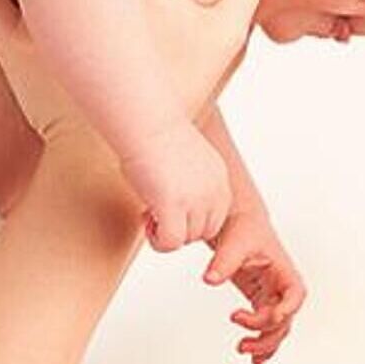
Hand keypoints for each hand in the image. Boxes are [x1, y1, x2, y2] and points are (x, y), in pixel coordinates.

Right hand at [122, 121, 231, 251]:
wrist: (145, 120)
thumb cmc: (155, 133)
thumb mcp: (187, 161)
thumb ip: (191, 183)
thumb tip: (175, 205)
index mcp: (219, 178)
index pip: (216, 217)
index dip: (191, 218)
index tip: (170, 204)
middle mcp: (214, 190)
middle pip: (204, 232)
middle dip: (180, 229)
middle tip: (157, 212)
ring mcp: (196, 200)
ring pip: (187, 239)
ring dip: (166, 234)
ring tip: (149, 213)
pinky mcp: (174, 206)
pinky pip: (171, 243)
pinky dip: (158, 240)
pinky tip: (145, 220)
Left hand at [204, 209, 305, 363]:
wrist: (237, 221)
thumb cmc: (242, 227)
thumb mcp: (234, 243)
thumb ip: (223, 262)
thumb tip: (210, 278)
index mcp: (283, 269)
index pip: (295, 294)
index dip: (287, 309)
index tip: (271, 317)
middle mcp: (282, 285)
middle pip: (285, 319)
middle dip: (267, 336)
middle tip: (243, 344)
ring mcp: (273, 294)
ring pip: (278, 327)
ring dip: (265, 344)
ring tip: (243, 350)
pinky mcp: (261, 298)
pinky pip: (267, 325)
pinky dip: (263, 342)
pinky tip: (254, 359)